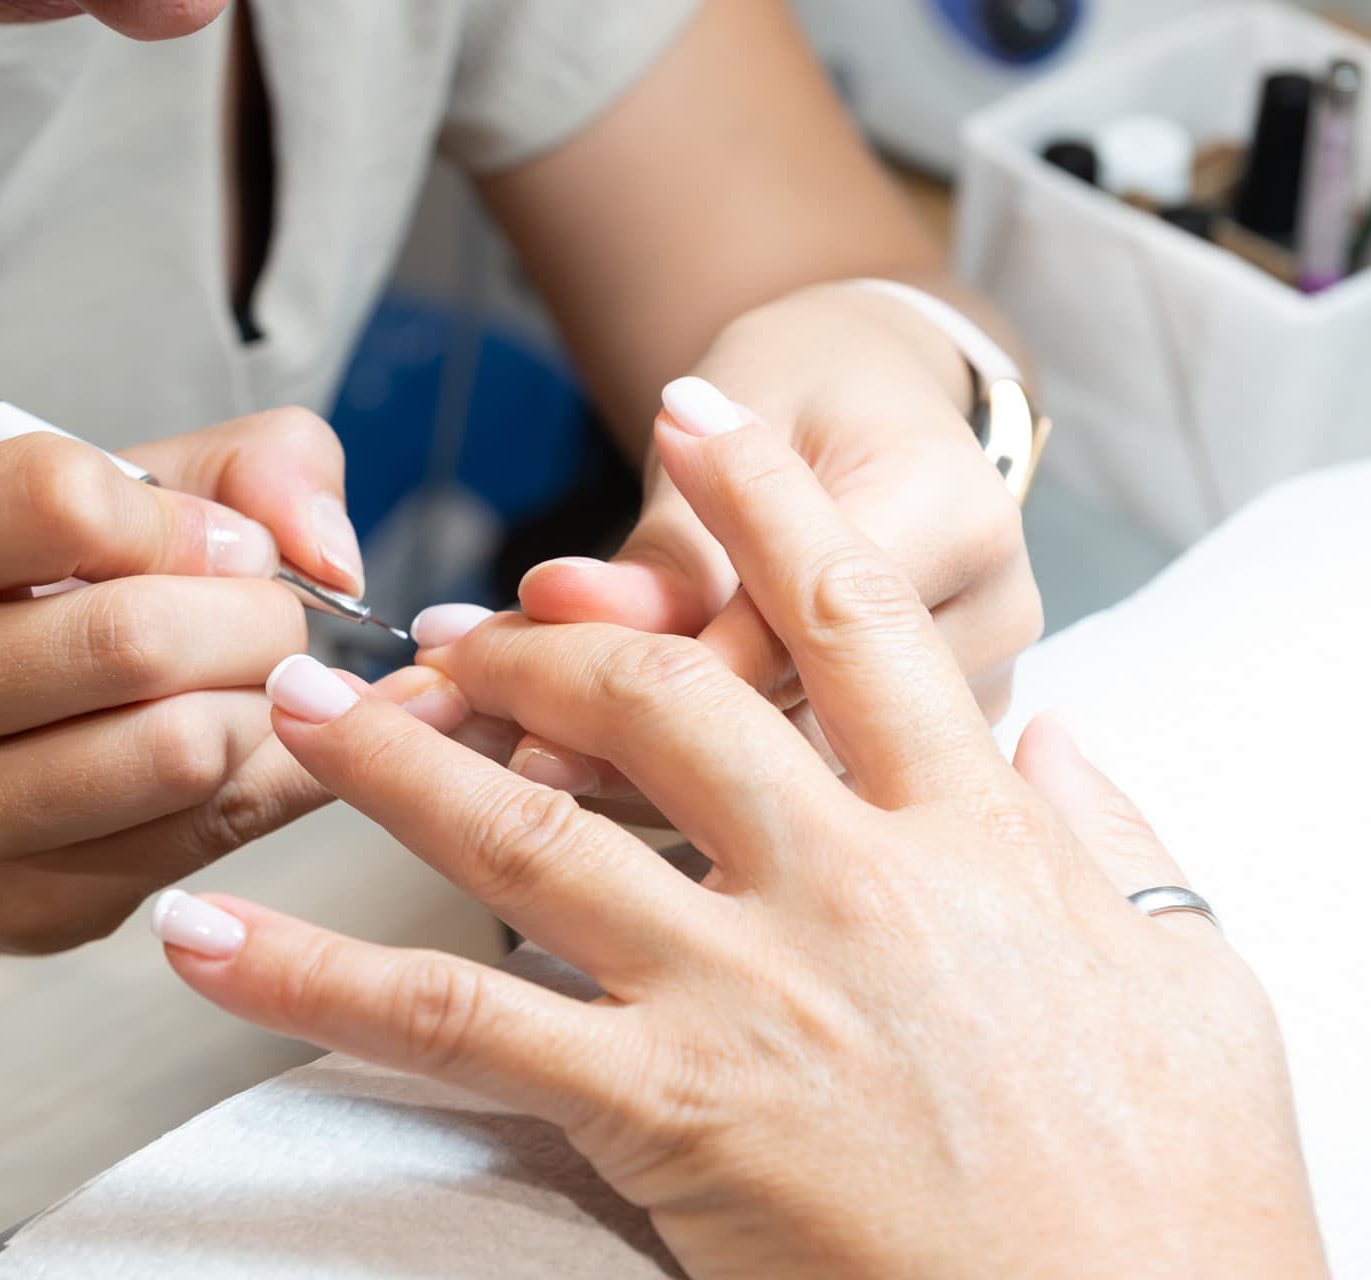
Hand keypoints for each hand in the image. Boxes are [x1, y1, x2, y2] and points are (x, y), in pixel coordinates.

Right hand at [0, 409, 467, 970]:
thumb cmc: (35, 616)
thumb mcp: (118, 500)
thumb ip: (249, 467)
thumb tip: (328, 549)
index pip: (59, 498)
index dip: (181, 516)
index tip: (213, 541)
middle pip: (137, 639)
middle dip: (254, 619)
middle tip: (262, 622)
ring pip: (184, 751)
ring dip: (262, 710)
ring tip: (245, 688)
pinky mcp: (21, 908)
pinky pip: (208, 834)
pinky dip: (267, 781)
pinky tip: (244, 752)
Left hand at [154, 392, 1323, 1278]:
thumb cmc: (1181, 1184)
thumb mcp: (1187, 974)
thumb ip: (1115, 830)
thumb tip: (1061, 730)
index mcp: (969, 830)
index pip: (845, 620)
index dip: (764, 501)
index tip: (696, 414)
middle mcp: (843, 877)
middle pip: (658, 700)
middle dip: (545, 640)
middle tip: (460, 617)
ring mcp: (740, 985)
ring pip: (530, 825)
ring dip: (397, 760)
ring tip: (300, 711)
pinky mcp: (661, 1104)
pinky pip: (454, 1017)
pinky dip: (316, 978)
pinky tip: (213, 943)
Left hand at [502, 283, 1042, 803]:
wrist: (889, 406)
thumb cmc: (812, 392)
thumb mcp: (748, 416)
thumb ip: (669, 537)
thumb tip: (553, 604)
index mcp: (959, 529)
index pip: (797, 624)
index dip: (651, 646)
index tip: (522, 638)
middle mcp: (982, 641)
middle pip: (779, 727)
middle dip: (606, 730)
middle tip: (470, 705)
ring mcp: (963, 728)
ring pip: (768, 794)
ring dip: (610, 772)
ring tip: (478, 736)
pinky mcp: (918, 781)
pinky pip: (778, 815)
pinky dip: (653, 797)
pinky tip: (542, 778)